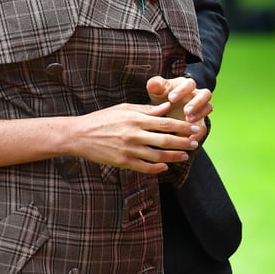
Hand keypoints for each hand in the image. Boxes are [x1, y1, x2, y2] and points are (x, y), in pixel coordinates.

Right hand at [69, 102, 199, 173]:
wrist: (79, 135)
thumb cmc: (102, 118)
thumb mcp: (124, 108)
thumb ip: (146, 109)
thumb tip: (166, 107)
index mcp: (136, 119)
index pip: (166, 123)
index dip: (183, 127)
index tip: (195, 128)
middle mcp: (134, 135)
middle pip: (165, 141)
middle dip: (183, 143)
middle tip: (195, 143)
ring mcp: (129, 150)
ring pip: (157, 156)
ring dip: (174, 157)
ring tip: (185, 156)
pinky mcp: (122, 162)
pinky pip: (144, 167)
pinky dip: (157, 168)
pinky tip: (165, 166)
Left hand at [146, 75, 211, 144]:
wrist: (165, 111)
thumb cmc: (162, 97)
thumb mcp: (157, 92)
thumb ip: (155, 86)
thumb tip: (153, 83)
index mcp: (186, 85)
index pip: (189, 84)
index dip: (182, 91)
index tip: (171, 99)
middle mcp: (197, 95)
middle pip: (205, 94)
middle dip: (196, 103)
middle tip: (186, 111)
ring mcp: (201, 108)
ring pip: (208, 108)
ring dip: (200, 115)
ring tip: (189, 122)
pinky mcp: (200, 122)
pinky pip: (203, 126)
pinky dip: (198, 132)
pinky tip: (190, 137)